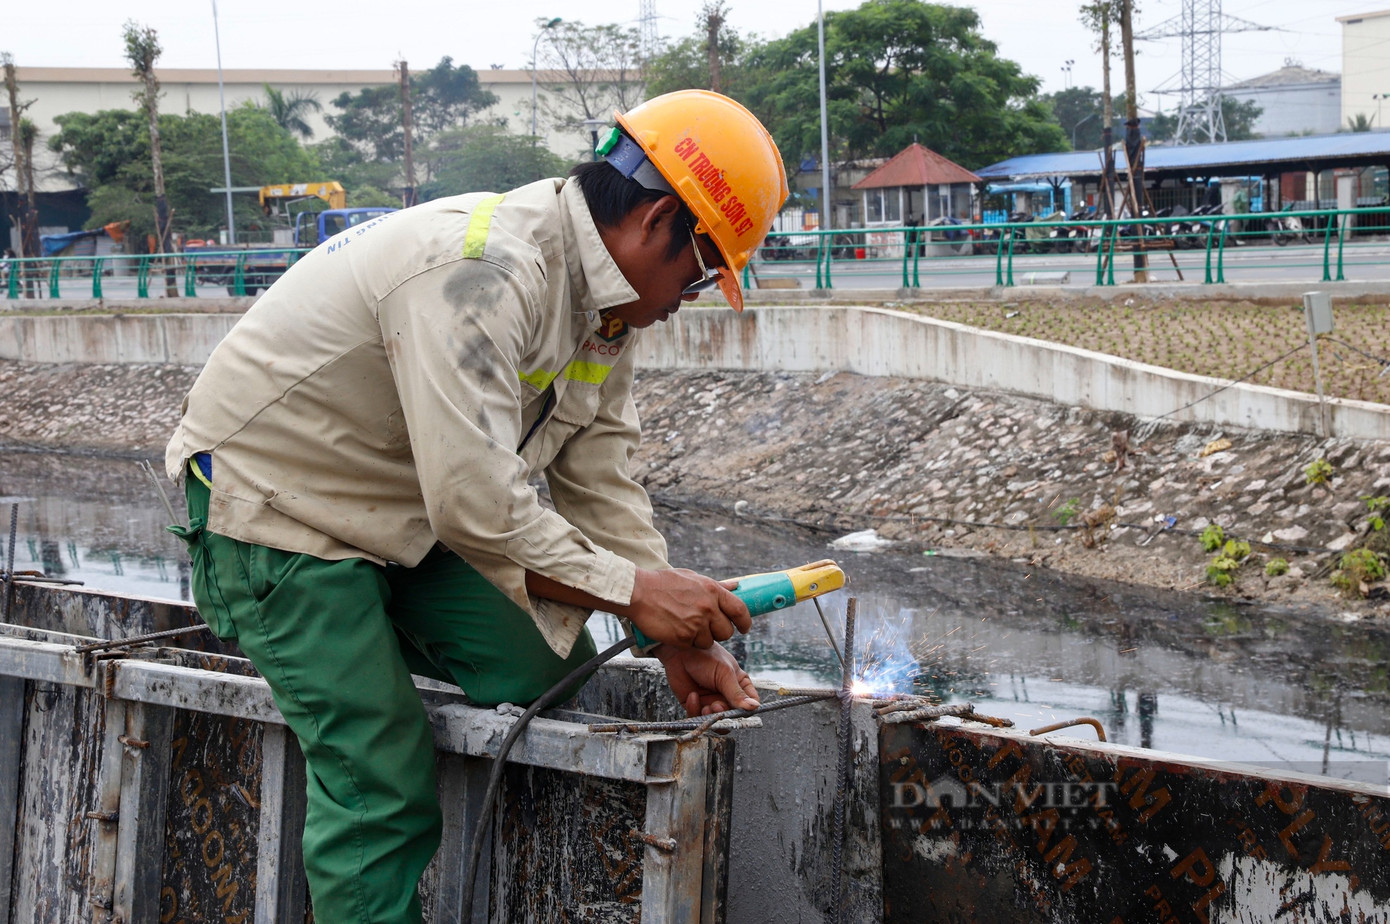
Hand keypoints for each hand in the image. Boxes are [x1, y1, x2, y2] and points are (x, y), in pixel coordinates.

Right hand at [620, 568, 750, 648]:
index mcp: (712, 590)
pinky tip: (676, 630)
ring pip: (710, 642)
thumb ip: (716, 586)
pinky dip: (686, 642)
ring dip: (701, 638)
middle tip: (706, 627)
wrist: (638, 592)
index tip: (744, 628)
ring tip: (686, 626)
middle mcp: (708, 608)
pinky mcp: (683, 637)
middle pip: (727, 631)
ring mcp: (696, 624)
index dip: (745, 622)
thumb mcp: (693, 578)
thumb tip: (736, 586)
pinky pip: (693, 646)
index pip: (740, 610)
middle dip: (719, 632)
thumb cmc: (663, 583)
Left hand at [654, 643, 759, 716]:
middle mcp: (727, 696)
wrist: (679, 652)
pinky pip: (697, 718)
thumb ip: (736, 693)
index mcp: (740, 685)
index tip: (740, 712)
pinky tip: (692, 696)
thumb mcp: (724, 673)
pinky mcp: (695, 705)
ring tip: (707, 706)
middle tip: (718, 707)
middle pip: (733, 717)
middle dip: (726, 715)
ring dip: (711, 717)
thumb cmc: (705, 656)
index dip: (747, 711)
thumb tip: (754, 707)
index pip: (750, 704)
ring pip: (716, 721)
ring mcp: (711, 701)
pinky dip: (695, 710)